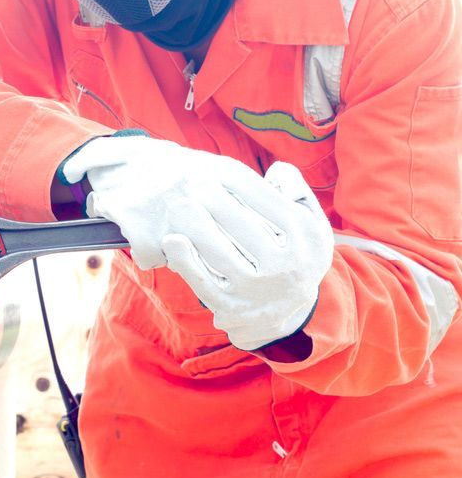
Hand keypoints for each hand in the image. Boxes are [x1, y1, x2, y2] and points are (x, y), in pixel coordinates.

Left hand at [62, 137, 333, 349]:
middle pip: (243, 226)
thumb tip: (276, 171)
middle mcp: (288, 268)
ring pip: (220, 253)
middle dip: (212, 200)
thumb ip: (295, 189)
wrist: (282, 310)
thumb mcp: (306, 220)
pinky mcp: (232, 309)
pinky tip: (171, 240)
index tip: (215, 168)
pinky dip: (185, 261)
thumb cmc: (290, 250)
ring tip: (176, 205)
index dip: (240, 185)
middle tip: (187, 183)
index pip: (269, 202)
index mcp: (307, 239)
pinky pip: (203, 281)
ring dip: (194, 226)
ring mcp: (258, 291)